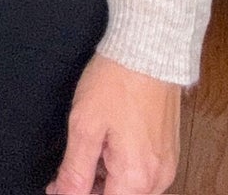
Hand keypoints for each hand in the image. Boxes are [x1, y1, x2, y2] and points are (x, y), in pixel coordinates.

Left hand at [47, 54, 180, 194]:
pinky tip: (108, 145)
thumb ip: (74, 172)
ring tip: (90, 150)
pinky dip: (122, 169)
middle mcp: (157, 179)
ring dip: (106, 181)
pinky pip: (143, 174)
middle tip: (68, 169)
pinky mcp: (168, 152)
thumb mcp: (85, 126)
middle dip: (92, 189)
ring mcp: (166, 165)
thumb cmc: (118, 80)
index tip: (59, 185)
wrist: (149, 47)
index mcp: (136, 178)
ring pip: (130, 190)